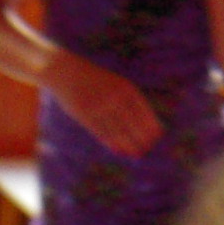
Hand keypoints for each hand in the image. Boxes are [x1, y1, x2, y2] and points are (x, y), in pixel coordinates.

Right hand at [42, 50, 163, 158]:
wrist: (66, 71)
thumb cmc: (94, 78)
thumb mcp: (114, 82)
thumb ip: (126, 98)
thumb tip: (141, 119)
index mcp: (124, 87)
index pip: (143, 109)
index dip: (151, 124)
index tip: (157, 136)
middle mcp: (114, 97)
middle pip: (132, 122)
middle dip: (141, 137)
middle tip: (147, 148)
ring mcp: (99, 106)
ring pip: (118, 130)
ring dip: (128, 144)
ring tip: (135, 153)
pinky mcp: (85, 115)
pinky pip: (102, 132)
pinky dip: (112, 142)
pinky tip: (118, 149)